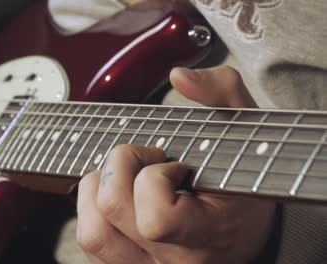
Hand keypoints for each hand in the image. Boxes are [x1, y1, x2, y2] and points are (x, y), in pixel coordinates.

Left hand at [76, 66, 275, 263]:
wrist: (242, 236)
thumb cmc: (243, 184)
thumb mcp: (247, 133)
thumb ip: (221, 94)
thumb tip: (179, 77)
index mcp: (208, 233)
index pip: (156, 218)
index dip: (155, 178)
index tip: (175, 164)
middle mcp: (173, 260)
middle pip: (112, 209)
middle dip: (120, 165)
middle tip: (148, 159)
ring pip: (91, 232)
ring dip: (97, 188)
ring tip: (125, 177)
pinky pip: (89, 242)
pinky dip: (91, 208)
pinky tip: (117, 193)